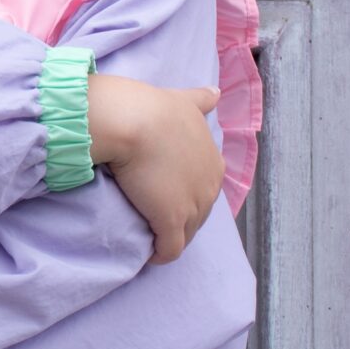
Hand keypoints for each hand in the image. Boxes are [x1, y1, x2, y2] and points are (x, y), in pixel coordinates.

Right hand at [86, 75, 224, 263]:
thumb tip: (215, 93)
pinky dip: (161, 254)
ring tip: (150, 236)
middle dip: (181, 218)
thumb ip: (200, 100)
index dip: (185, 192)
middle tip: (154, 215)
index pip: (203, 188)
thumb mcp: (184, 100)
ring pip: (186, 233)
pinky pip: (170, 250)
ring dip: (171, 237)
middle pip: (198, 214)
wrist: (134, 121)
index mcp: (212, 162)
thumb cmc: (154, 109)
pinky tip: (149, 255)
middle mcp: (209, 187)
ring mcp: (192, 207)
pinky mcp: (171, 222)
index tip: (164, 191)